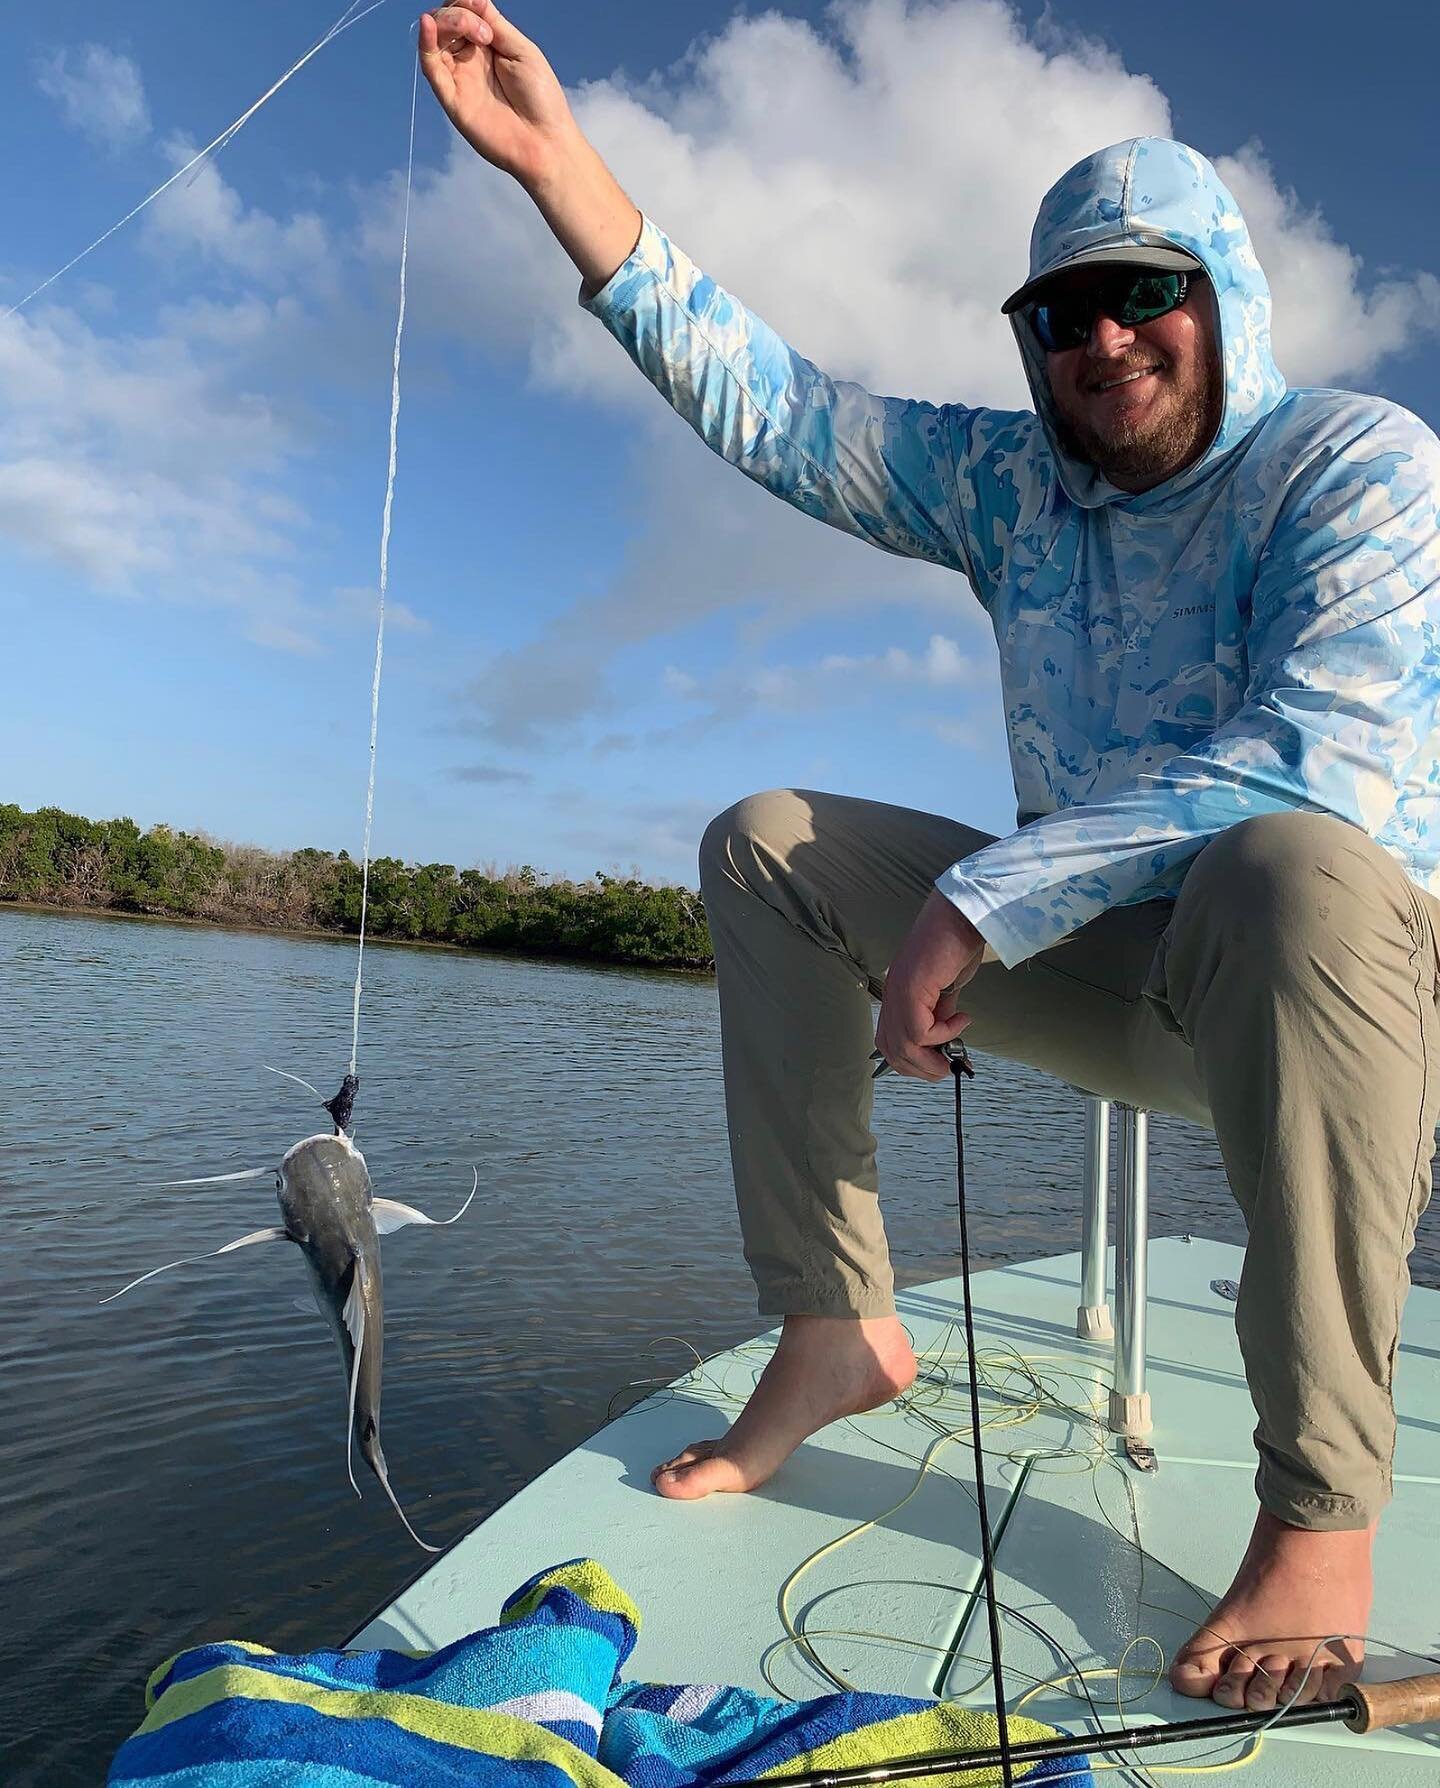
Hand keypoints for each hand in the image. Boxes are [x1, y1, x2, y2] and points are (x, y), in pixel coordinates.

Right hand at [418, 2, 576, 188]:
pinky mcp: (452, 100)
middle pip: (446, 23)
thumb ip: (495, 23)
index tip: (483, 10)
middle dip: (459, 14)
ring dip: (448, 23)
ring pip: (436, 40)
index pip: (463, 12)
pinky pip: (431, 69)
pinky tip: (427, 25)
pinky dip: (425, 44)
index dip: (466, 4)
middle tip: (486, 33)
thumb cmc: (541, 99)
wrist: (545, 143)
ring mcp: (460, 79)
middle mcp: (470, 60)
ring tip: (477, 34)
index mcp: (489, 46)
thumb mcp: (522, 50)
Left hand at [874, 891, 985, 1081]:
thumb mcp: (946, 988)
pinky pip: (920, 1030)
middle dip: (919, 1068)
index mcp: (896, 995)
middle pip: (890, 1049)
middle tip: (945, 1069)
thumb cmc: (955, 944)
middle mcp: (892, 995)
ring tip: (952, 1056)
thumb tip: (943, 1035)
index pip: (888, 1041)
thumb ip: (939, 1011)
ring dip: (929, 1059)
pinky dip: (943, 1034)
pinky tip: (962, 1020)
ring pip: (901, 1046)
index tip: (939, 1064)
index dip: (911, 1061)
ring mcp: (899, 991)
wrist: (961, 916)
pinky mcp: (911, 988)